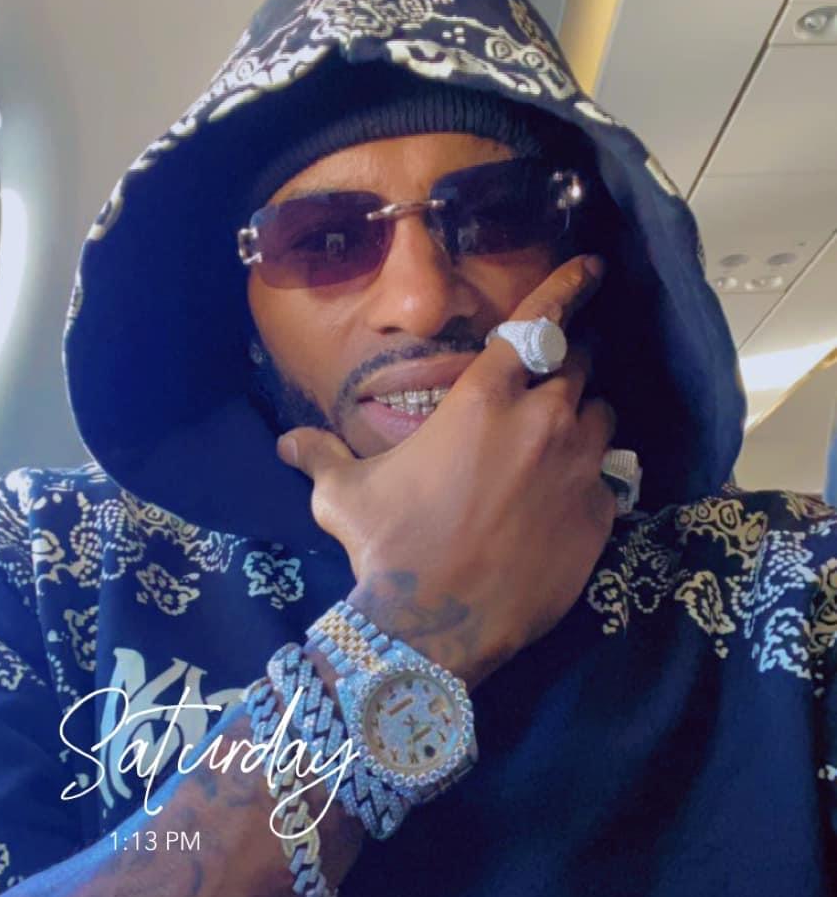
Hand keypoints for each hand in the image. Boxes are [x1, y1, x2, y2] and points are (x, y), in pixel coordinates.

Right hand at [276, 254, 616, 691]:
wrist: (433, 629)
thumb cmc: (387, 548)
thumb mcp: (344, 495)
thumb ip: (321, 457)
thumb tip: (286, 444)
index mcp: (483, 398)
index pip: (539, 321)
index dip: (569, 286)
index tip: (594, 268)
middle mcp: (541, 422)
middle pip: (577, 367)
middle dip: (565, 368)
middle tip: (547, 388)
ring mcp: (578, 469)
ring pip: (602, 418)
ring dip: (583, 421)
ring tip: (558, 446)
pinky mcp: (600, 518)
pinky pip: (609, 481)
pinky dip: (592, 483)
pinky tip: (565, 504)